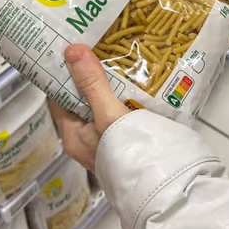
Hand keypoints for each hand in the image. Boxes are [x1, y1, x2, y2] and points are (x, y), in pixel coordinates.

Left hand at [49, 45, 129, 169]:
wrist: (168, 183)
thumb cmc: (133, 154)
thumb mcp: (108, 115)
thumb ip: (92, 84)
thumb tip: (71, 51)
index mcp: (75, 135)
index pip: (59, 97)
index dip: (63, 73)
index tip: (71, 48)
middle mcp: (90, 138)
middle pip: (84, 99)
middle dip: (91, 74)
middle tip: (99, 45)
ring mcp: (112, 139)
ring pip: (107, 104)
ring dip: (113, 83)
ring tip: (121, 55)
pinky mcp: (132, 139)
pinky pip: (126, 110)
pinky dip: (130, 94)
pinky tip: (141, 79)